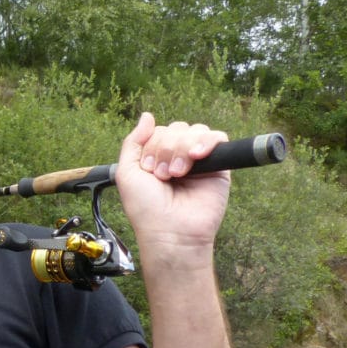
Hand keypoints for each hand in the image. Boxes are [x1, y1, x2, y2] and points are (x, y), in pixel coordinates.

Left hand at [114, 113, 230, 263]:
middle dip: (165, 148)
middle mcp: (178, 157)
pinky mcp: (219, 167)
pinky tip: (196, 157)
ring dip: (181, 149)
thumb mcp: (127, 172)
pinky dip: (206, 142)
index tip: (149, 170)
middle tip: (163, 175)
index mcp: (157, 157)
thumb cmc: (146, 209)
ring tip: (177, 173)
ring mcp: (199, 161)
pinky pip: (218, 138)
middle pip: (176, 128)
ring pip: (195, 131)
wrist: (170, 231)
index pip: (158, 131)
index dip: (152, 145)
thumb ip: (133, 142)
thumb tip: (147, 115)